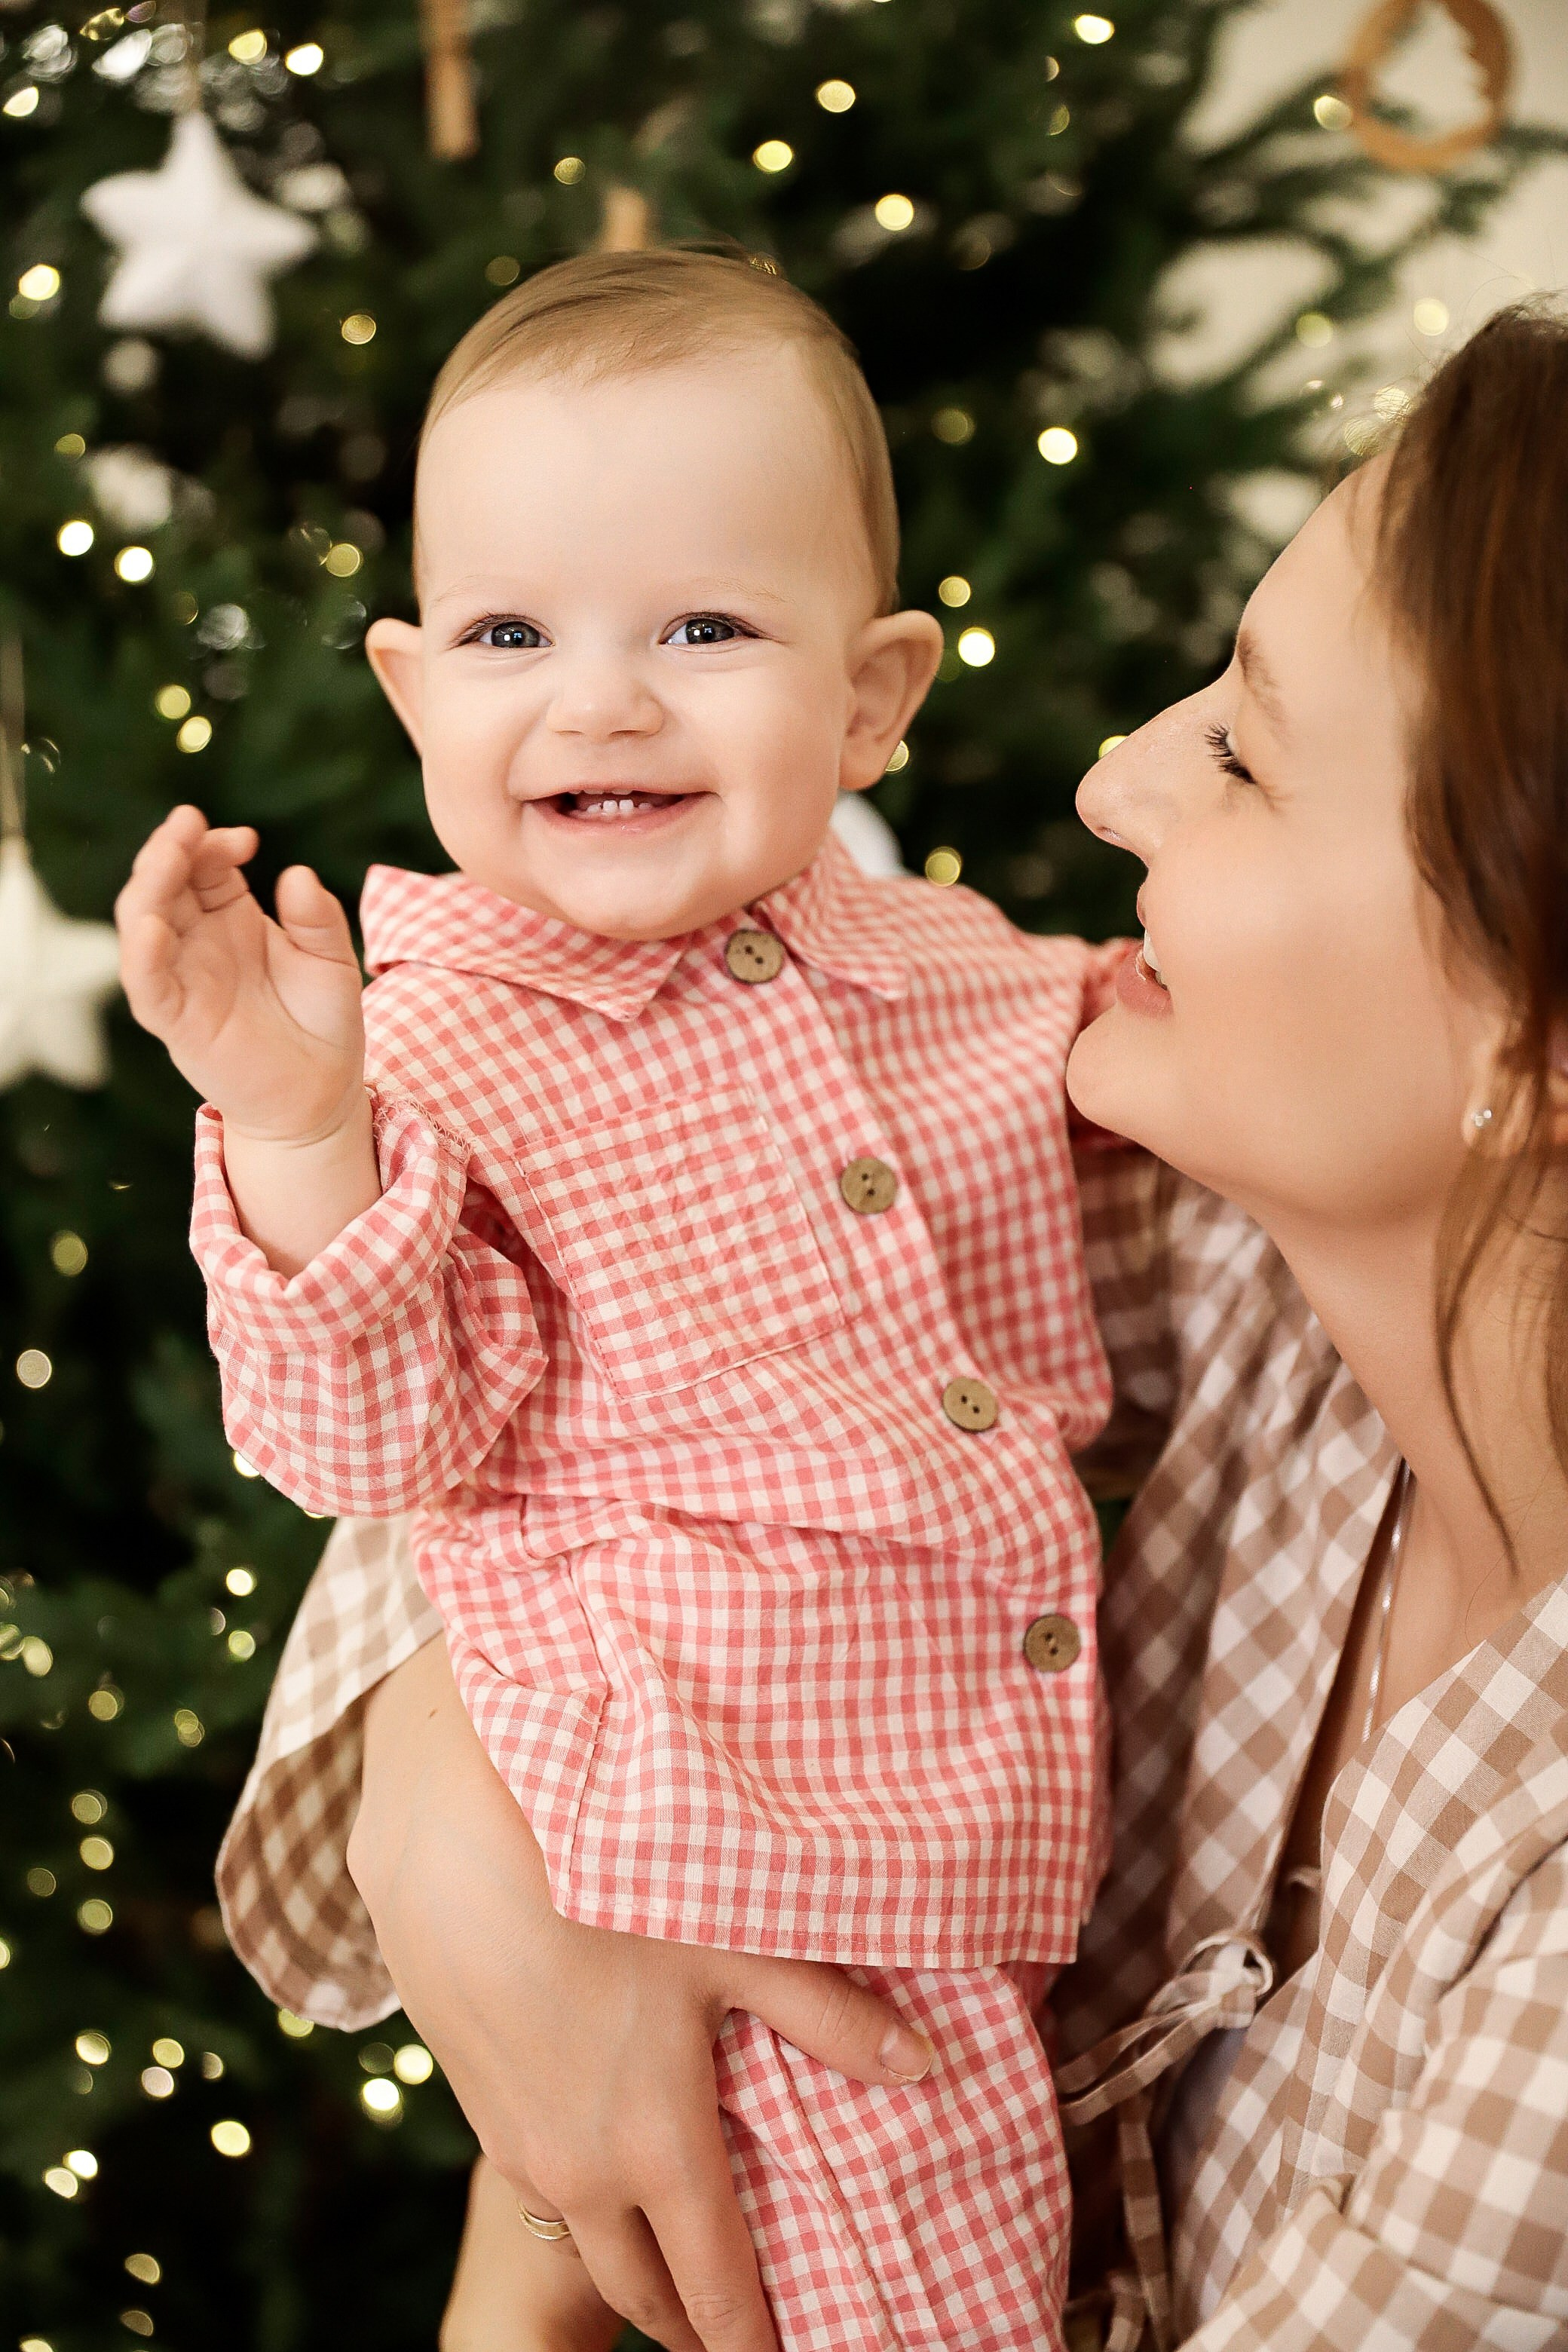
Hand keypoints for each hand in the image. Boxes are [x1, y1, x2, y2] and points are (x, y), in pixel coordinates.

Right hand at [116, 804, 365, 1144]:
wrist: (322, 1094)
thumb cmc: (323, 1022)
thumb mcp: (332, 960)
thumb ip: (318, 917)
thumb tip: (297, 873)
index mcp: (231, 918)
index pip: (203, 864)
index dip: (212, 843)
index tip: (246, 839)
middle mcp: (198, 942)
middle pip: (163, 884)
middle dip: (169, 849)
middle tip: (187, 824)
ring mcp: (182, 980)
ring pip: (142, 924)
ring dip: (148, 888)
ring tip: (168, 856)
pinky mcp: (176, 1022)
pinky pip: (147, 986)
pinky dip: (142, 957)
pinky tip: (152, 927)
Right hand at [349, 1641, 932, 2351]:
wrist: (452, 1856)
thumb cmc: (605, 1891)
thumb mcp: (734, 1944)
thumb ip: (830, 2016)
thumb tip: (923, 2065)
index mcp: (657, 2150)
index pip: (720, 2293)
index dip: (758, 2343)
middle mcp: (584, 2174)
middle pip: (646, 2296)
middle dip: (696, 2324)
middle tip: (738, 2325)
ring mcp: (523, 2152)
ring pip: (589, 2245)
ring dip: (637, 2262)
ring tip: (683, 2253)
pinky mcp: (481, 2116)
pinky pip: (545, 2188)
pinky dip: (588, 2201)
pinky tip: (611, 2158)